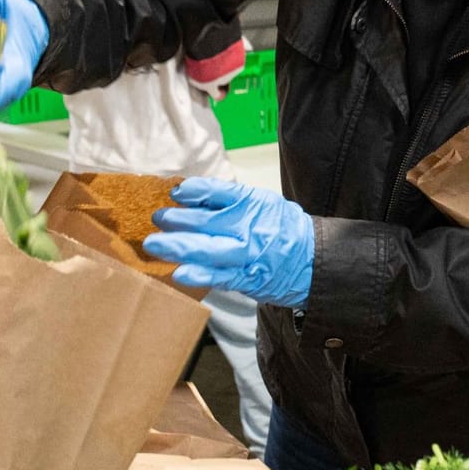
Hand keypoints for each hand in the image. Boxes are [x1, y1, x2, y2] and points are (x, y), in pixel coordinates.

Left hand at [145, 178, 313, 307]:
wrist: (313, 260)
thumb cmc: (282, 228)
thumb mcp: (262, 203)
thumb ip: (228, 200)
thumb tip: (187, 194)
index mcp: (253, 203)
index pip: (219, 192)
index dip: (195, 191)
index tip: (176, 192)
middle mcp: (249, 228)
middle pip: (208, 222)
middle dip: (178, 220)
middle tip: (156, 218)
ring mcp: (247, 255)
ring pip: (209, 250)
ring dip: (179, 247)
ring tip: (155, 244)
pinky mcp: (247, 278)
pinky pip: (220, 277)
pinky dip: (200, 275)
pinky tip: (180, 273)